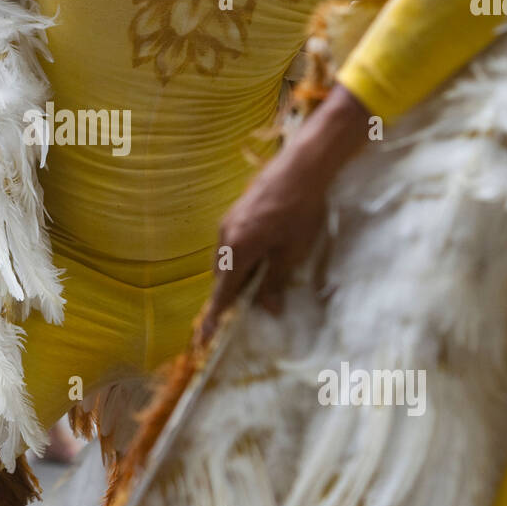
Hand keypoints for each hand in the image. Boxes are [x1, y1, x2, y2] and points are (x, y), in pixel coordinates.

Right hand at [195, 84, 371, 347]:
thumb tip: (267, 307)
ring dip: (237, 274)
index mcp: (238, 251)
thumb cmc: (300, 213)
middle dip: (230, 294)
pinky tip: (261, 254)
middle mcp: (225, 237)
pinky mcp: (235, 212)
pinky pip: (231, 244)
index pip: (222, 293)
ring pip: (226, 259)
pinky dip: (240, 257)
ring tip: (258, 281)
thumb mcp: (291, 253)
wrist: (301, 168)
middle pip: (221, 276)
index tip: (205, 337)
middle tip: (245, 308)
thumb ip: (274, 281)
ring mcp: (228, 222)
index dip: (215, 317)